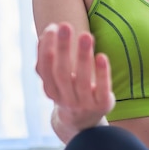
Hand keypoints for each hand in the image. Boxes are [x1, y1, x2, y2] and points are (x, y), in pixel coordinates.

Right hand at [35, 22, 114, 139]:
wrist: (85, 124)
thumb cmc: (70, 92)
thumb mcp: (57, 80)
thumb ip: (51, 59)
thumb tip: (49, 30)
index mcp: (51, 91)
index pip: (45, 69)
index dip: (46, 49)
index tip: (52, 28)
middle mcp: (66, 99)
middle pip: (62, 73)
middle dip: (62, 49)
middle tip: (66, 25)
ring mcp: (85, 104)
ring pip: (82, 81)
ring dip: (83, 57)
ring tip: (86, 35)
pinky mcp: (103, 106)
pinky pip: (103, 89)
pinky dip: (102, 74)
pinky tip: (102, 56)